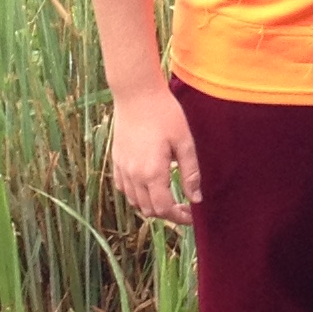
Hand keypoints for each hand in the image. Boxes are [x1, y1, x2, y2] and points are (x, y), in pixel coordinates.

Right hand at [110, 83, 200, 221]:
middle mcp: (133, 175)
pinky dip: (136, 194)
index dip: (179, 218)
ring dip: (151, 205)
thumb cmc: (164, 114)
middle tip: (183, 205)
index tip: (191, 215)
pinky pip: (123, 188)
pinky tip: (149, 184)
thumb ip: (190, 173)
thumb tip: (196, 199)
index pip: (164, 209)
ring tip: (168, 195)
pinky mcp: (115, 160)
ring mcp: (122, 168)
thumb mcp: (185, 142)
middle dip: (167, 213)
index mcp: (152, 173)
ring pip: (135, 202)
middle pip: (149, 210)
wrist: (136, 93)